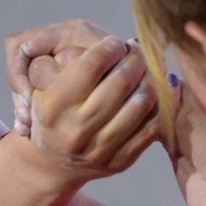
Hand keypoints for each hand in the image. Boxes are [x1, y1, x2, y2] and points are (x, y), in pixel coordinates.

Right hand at [15, 33, 159, 182]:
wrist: (53, 163)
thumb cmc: (51, 113)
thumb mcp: (43, 86)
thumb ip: (70, 60)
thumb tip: (115, 44)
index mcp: (53, 107)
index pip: (91, 65)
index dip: (109, 47)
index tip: (115, 42)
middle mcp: (76, 130)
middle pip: (121, 82)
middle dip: (134, 59)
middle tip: (136, 51)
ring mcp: (100, 150)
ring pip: (141, 103)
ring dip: (150, 79)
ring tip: (146, 68)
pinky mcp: (121, 161)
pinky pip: (153, 127)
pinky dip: (162, 103)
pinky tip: (158, 88)